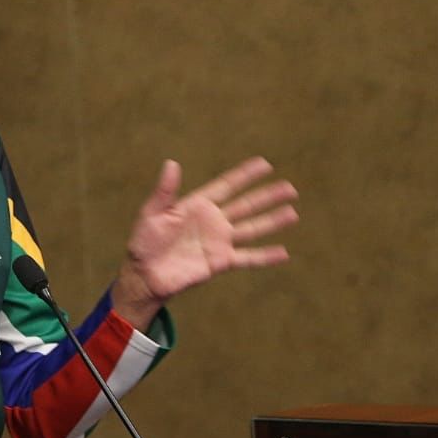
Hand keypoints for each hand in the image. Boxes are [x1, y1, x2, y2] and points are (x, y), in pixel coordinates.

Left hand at [116, 158, 297, 329]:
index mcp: (198, 205)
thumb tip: (171, 163)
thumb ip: (165, 190)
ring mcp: (219, 241)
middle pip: (246, 205)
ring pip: (252, 228)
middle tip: (290, 188)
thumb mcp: (152, 213)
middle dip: (267, 196)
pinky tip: (284, 253)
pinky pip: (247, 258)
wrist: (144, 274)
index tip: (265, 164)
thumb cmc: (144, 242)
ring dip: (272, 221)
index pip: (227, 186)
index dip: (245, 175)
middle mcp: (213, 221)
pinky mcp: (220, 262)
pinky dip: (265, 256)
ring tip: (292, 213)